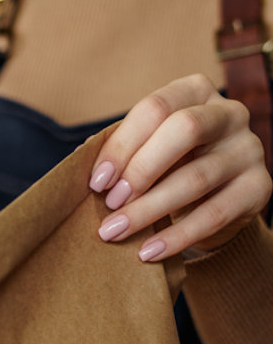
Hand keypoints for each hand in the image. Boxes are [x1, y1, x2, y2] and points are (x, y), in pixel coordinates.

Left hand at [89, 74, 271, 260]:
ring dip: (149, 209)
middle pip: (185, 130)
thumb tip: (89, 168)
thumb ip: (122, 150)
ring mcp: (249, 149)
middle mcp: (230, 113)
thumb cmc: (167, 164)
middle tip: (110, 203)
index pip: (156, 108)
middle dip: (140, 169)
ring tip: (115, 231)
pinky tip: (148, 251)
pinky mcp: (260, 187)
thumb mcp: (146, 147)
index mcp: (195, 92)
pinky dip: (177, 236)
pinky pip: (215, 214)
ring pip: (196, 178)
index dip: (123, 144)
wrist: (213, 197)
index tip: (97, 181)